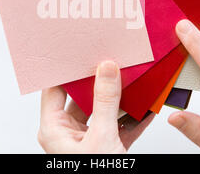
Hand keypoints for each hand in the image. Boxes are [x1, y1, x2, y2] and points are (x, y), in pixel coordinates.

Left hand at [38, 60, 154, 152]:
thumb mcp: (101, 137)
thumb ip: (105, 101)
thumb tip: (106, 70)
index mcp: (54, 129)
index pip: (55, 89)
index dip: (67, 69)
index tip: (81, 52)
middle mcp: (67, 134)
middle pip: (82, 98)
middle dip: (101, 83)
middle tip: (112, 63)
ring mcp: (87, 141)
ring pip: (103, 112)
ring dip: (120, 100)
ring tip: (132, 81)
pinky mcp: (105, 148)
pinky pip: (117, 127)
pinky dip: (131, 118)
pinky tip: (144, 107)